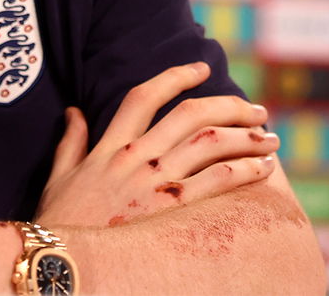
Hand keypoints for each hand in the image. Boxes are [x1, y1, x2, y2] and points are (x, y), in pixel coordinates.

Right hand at [36, 61, 278, 228]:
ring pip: (210, 142)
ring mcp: (152, 182)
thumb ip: (70, 141)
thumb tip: (74, 111)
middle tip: (257, 110)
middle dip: (230, 106)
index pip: (145, 96)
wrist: (59, 259)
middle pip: (190, 114)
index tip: (203, 69)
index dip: (176, 77)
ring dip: (246, 137)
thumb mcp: (58, 176)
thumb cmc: (58, 222)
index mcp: (109, 146)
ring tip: (270, 138)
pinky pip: (215, 181)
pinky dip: (244, 169)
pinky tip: (263, 168)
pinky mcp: (168, 209)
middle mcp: (135, 157)